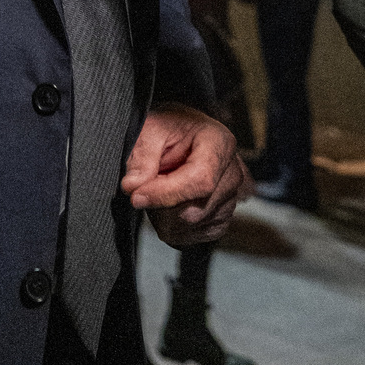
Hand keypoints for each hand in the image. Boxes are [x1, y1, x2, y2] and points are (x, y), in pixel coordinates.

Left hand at [121, 106, 250, 245]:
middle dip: (159, 204)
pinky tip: (168, 202)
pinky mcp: (221, 221)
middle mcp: (231, 174)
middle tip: (145, 183)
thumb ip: (141, 155)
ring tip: (158, 188)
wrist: (184, 135)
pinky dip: (172, 225)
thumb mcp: (151, 128)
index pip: (199, 180)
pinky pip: (192, 236)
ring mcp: (230, 201)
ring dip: (162, 214)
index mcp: (219, 143)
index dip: (165, 193)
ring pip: (189, 226)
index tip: (135, 195)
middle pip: (192, 210)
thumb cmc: (170, 128)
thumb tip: (132, 186)